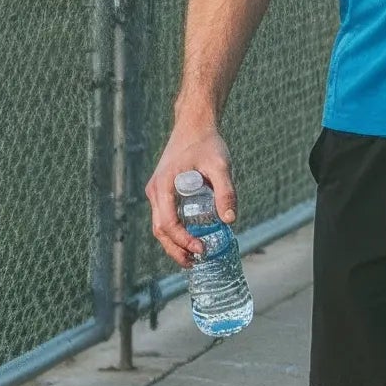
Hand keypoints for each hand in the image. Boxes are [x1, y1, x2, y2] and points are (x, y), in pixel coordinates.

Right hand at [147, 120, 234, 266]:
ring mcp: (158, 190)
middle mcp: (155, 191)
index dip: (182, 240)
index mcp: (163, 186)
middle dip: (175, 249)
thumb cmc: (207, 142)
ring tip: (192, 256)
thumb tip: (230, 220)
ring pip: (160, 224)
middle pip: (160, 229)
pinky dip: (175, 230)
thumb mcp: (220, 165)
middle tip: (194, 262)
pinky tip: (191, 236)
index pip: (167, 223)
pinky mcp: (164, 189)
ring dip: (174, 242)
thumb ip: (226, 192)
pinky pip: (166, 215)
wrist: (195, 124)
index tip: (201, 248)